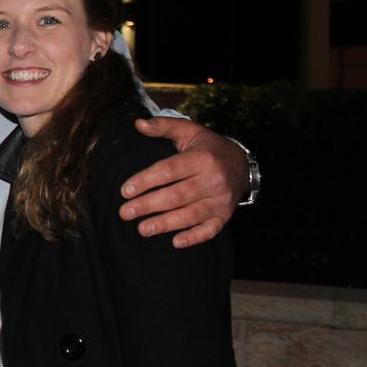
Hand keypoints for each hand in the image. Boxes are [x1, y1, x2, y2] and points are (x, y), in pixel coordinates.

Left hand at [118, 117, 247, 248]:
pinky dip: (194, 237)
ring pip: (191, 215)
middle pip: (177, 196)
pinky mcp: (225, 215)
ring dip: (165, 224)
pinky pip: (210, 230)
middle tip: (125, 213)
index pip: (169, 171)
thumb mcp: (188, 130)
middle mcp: (213, 180)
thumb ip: (163, 126)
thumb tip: (138, 123)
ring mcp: (221, 200)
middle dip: (148, 205)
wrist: (241, 163)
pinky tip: (176, 242)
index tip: (124, 190)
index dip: (145, 181)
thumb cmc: (206, 147)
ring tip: (142, 229)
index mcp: (202, 158)